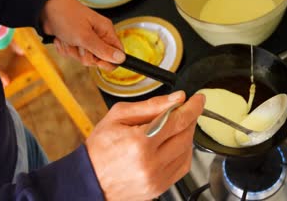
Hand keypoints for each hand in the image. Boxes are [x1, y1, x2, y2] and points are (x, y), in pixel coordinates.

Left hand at [40, 0, 124, 69]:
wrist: (44, 8)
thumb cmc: (66, 16)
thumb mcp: (84, 36)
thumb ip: (103, 50)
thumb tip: (121, 59)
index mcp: (106, 31)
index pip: (117, 53)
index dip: (109, 61)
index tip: (97, 60)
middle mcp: (98, 35)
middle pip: (99, 59)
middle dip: (85, 55)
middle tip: (78, 44)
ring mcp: (86, 39)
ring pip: (84, 58)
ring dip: (72, 51)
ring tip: (67, 39)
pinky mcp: (75, 42)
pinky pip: (73, 55)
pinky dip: (65, 49)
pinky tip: (61, 39)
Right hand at [86, 91, 204, 199]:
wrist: (88, 180)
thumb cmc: (99, 149)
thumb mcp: (118, 116)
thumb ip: (151, 106)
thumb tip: (176, 98)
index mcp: (140, 142)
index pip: (178, 120)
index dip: (193, 107)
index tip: (198, 99)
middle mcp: (151, 163)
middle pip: (186, 135)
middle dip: (190, 119)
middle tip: (185, 110)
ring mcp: (157, 179)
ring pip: (188, 151)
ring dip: (186, 135)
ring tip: (174, 127)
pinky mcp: (159, 188)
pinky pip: (183, 166)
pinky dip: (183, 152)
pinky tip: (173, 144)